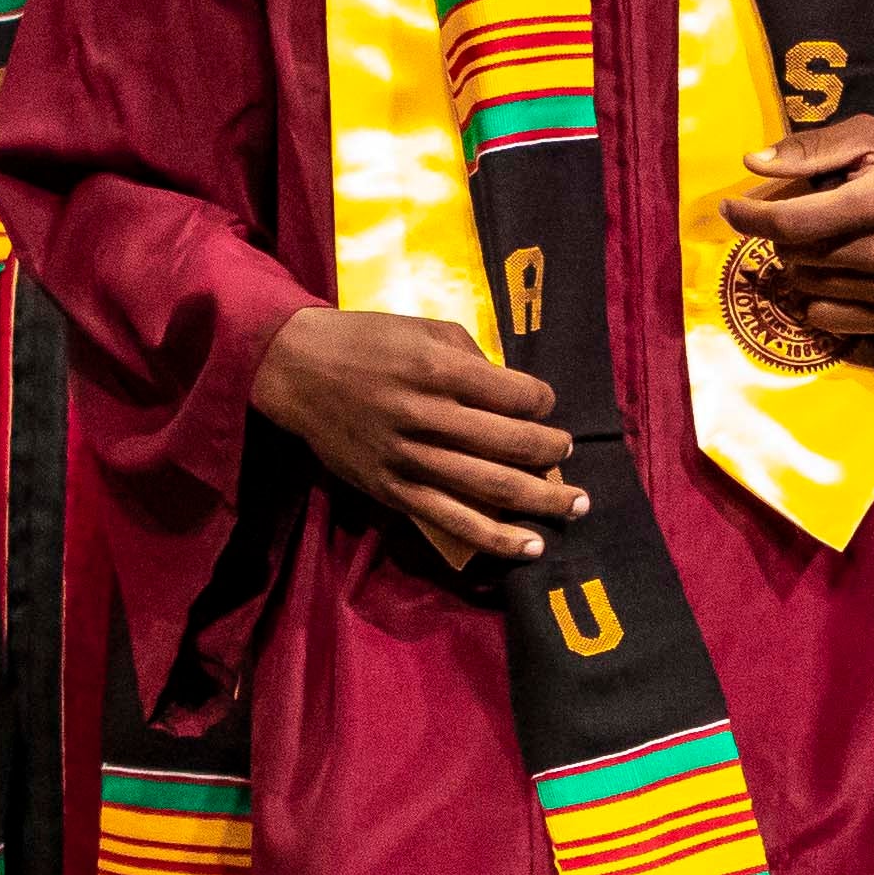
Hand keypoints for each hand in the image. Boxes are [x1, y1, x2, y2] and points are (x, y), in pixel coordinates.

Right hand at [253, 307, 584, 563]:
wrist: (297, 370)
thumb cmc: (367, 342)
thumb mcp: (425, 328)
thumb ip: (474, 358)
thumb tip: (517, 394)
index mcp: (439, 368)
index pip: (517, 396)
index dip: (543, 402)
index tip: (545, 404)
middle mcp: (427, 415)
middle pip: (511, 444)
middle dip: (552, 451)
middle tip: (569, 452)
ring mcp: (409, 458)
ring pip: (490, 487)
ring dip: (542, 500)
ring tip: (576, 506)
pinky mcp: (393, 490)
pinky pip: (452, 520)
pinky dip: (495, 537)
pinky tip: (530, 546)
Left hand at [719, 122, 873, 343]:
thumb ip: (812, 149)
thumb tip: (754, 162)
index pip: (792, 221)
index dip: (749, 217)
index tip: (731, 208)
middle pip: (796, 255)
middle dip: (785, 233)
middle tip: (805, 213)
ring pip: (808, 288)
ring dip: (803, 264)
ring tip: (829, 240)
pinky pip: (830, 320)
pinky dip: (820, 299)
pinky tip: (837, 275)